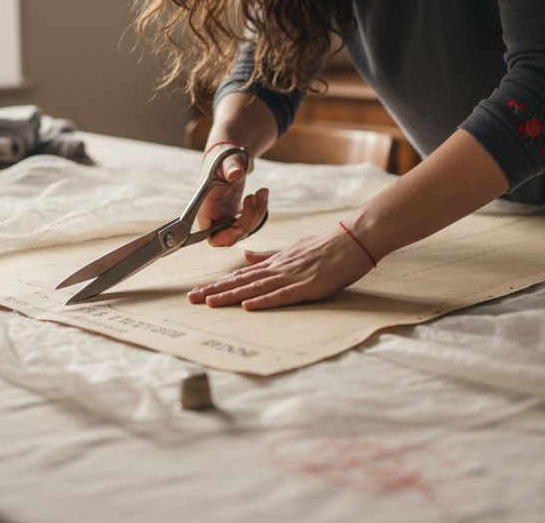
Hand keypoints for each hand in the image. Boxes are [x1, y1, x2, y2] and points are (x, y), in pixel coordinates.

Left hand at [187, 226, 374, 309]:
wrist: (353, 239)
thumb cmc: (326, 246)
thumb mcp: (293, 249)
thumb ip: (269, 255)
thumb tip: (246, 255)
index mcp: (275, 263)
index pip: (241, 276)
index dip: (219, 284)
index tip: (198, 291)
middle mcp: (278, 269)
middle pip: (241, 282)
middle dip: (215, 291)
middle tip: (191, 299)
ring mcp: (292, 276)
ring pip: (255, 288)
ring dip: (231, 296)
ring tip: (209, 303)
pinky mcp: (308, 285)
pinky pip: (282, 295)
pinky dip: (264, 300)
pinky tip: (248, 305)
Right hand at [196, 148, 267, 247]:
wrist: (228, 157)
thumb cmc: (223, 158)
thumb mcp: (226, 161)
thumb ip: (229, 168)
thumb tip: (236, 174)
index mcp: (205, 210)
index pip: (211, 237)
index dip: (226, 238)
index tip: (239, 224)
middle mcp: (213, 218)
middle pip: (232, 236)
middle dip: (248, 220)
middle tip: (252, 198)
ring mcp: (225, 218)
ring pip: (244, 230)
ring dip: (258, 213)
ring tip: (261, 191)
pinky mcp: (235, 216)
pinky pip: (250, 222)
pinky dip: (260, 210)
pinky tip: (262, 193)